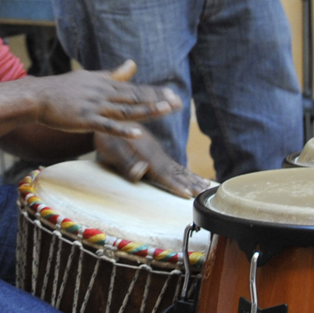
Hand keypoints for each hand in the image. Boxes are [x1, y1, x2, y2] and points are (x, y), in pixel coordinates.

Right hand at [27, 60, 178, 136]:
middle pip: (135, 97)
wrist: (38, 96)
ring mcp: (95, 106)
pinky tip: (137, 133)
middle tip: (179, 102)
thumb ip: (113, 74)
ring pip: (125, 110)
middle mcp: (103, 93)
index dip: (155, 92)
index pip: (135, 88)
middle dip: (158, 100)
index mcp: (105, 84)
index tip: (174, 94)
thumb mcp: (90, 78)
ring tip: (166, 111)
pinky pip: (107, 126)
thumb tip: (132, 64)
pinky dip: (123, 130)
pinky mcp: (85, 119)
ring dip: (147, 110)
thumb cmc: (63, 89)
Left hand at [95, 129, 213, 198]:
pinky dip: (185, 171)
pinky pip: (174, 163)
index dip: (174, 184)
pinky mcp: (157, 151)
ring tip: (206, 186)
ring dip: (192, 177)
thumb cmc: (107, 138)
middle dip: (189, 183)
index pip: (162, 172)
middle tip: (204, 194)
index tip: (187, 194)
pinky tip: (193, 176)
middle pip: (174, 170)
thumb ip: (126, 163)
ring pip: (177, 167)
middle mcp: (155, 153)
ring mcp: (158, 152)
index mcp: (145, 154)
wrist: (109, 118)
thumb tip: (141, 172)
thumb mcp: (111, 151)